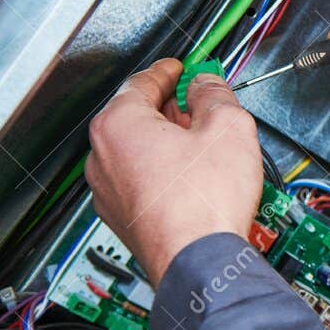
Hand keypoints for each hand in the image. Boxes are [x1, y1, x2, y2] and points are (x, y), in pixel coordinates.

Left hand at [85, 59, 262, 284]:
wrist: (198, 262)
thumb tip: (207, 86)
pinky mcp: (122, 217)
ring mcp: (107, 191)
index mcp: (118, 125)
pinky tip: (192, 177)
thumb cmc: (204, 203)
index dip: (168, 71)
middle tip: (197, 103)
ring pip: (137, 150)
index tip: (180, 68)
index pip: (141, 82)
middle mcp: (102, 157)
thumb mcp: (228, 127)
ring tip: (202, 145)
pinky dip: (161, 170)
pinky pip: (139, 179)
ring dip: (166, 141)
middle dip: (169, 107)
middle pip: (136, 116)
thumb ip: (215, 95)